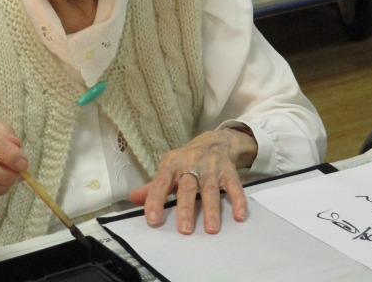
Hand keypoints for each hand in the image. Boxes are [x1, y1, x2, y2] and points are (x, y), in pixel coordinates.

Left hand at [129, 128, 256, 234]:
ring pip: (210, 189)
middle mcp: (191, 165)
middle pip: (187, 187)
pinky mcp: (229, 172)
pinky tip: (239, 215)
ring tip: (211, 229)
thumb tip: (132, 198)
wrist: (214, 141)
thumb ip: (153, 186)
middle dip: (186, 209)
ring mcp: (211, 168)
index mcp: (172, 164)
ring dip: (211, 209)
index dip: (155, 200)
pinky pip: (234, 186)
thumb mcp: (168, 169)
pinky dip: (238, 200)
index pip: (161, 183)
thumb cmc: (186, 160)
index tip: (153, 220)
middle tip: (185, 230)